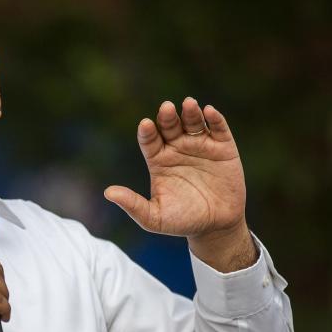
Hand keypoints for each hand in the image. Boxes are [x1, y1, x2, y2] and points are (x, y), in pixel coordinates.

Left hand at [104, 97, 256, 270]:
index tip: (146, 125)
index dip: (147, 132)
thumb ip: (133, 205)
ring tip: (188, 104)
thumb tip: (108, 193)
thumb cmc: (182, 221)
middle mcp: (177, 148)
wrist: (215, 227)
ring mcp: (200, 146)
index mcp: (158, 160)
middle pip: (169, 126)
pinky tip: (209, 112)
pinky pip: (218, 129)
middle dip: (167, 117)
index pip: (149, 140)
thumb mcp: (154, 217)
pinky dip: (215, 119)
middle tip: (166, 108)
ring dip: (190, 112)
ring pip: (193, 122)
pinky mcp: (223, 148)